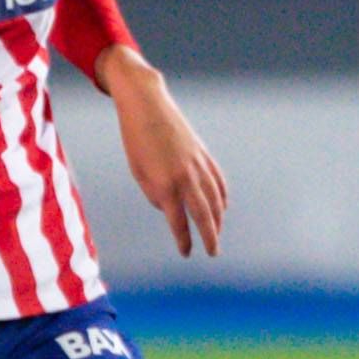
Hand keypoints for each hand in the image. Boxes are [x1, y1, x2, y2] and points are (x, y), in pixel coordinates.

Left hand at [104, 54, 228, 256]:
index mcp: (165, 183)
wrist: (147, 105)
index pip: (178, 221)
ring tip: (217, 234)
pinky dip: (222, 197)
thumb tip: (171, 209)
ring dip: (218, 220)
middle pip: (204, 214)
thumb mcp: (138, 171)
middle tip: (213, 253)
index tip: (186, 253)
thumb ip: (155, 195)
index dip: (183, 240)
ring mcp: (198, 164)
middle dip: (210, 236)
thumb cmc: (136, 140)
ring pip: (215, 199)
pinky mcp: (203, 154)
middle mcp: (186, 177)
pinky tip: (222, 208)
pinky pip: (218, 181)